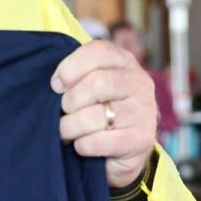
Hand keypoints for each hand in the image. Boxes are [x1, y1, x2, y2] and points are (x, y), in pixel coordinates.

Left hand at [52, 40, 156, 188]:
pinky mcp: (141, 140)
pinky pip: (97, 142)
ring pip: (93, 117)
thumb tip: (57, 84)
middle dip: (69, 102)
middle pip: (96, 83)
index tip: (56, 86)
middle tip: (64, 113)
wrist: (124, 148)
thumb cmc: (99, 109)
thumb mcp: (89, 84)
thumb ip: (75, 75)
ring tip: (68, 132)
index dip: (70, 68)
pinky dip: (82, 146)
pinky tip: (84, 145)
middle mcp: (139, 83)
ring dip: (70, 127)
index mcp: (125, 62)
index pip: (98, 51)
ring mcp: (143, 112)